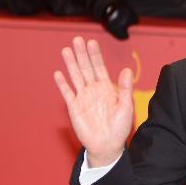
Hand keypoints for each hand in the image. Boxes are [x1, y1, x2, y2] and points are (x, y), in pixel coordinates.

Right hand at [54, 37, 133, 166]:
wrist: (108, 145)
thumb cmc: (119, 127)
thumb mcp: (126, 106)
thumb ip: (125, 88)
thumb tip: (126, 70)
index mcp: (107, 88)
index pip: (100, 67)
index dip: (95, 55)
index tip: (91, 42)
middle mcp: (93, 90)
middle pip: (86, 68)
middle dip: (81, 54)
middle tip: (77, 40)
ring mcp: (83, 97)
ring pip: (76, 77)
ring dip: (71, 64)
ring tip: (66, 50)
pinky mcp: (74, 107)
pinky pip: (67, 93)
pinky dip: (63, 84)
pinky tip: (59, 73)